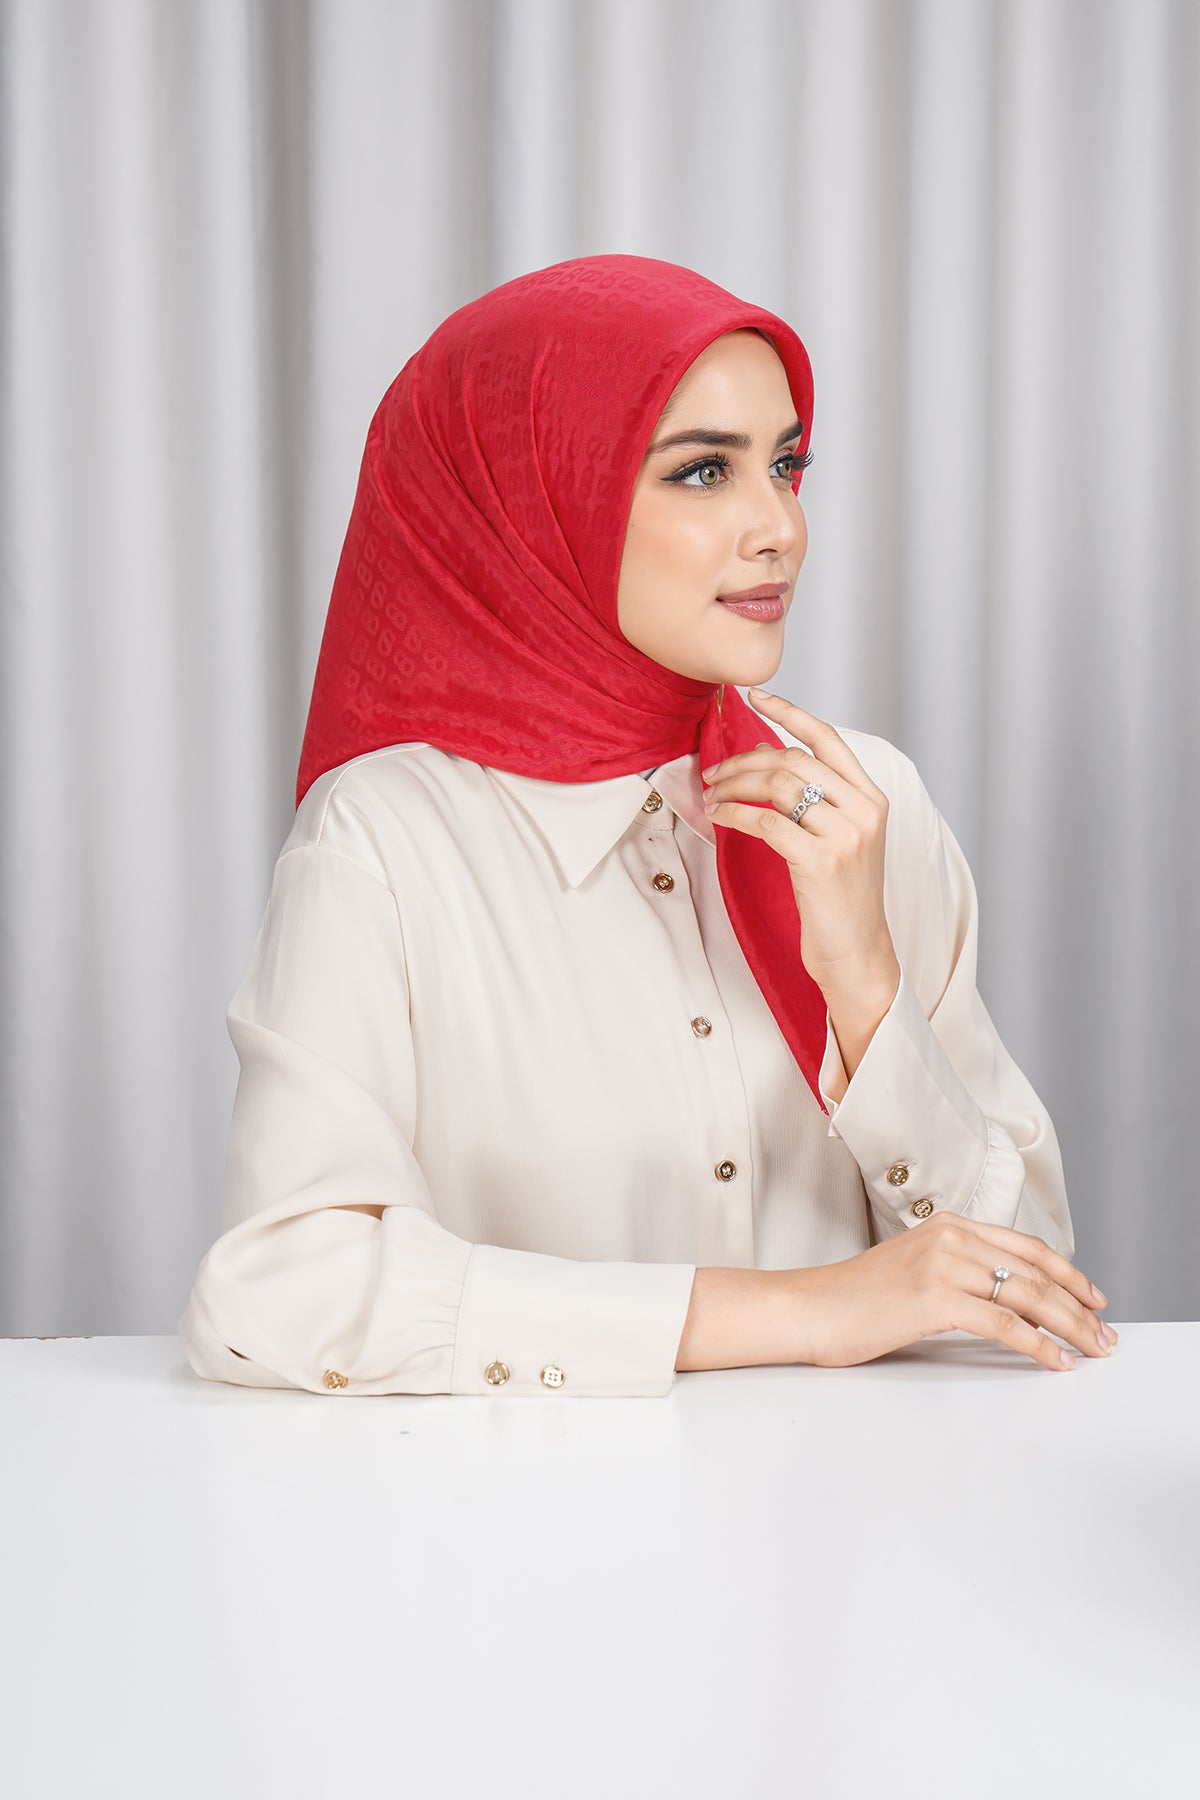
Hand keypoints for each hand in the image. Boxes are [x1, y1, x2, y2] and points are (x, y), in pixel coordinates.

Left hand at [700, 688, 897, 1005]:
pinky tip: (720, 818)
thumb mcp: (836, 839)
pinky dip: (735, 815)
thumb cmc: (840, 897)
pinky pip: (767, 822)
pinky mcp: (821, 861)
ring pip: (778, 786)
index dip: (790, 712)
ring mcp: (845, 835)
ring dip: (735, 787)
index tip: (756, 696)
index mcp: (871, 798)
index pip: (828, 738)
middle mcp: (864, 810)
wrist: (858, 953)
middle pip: (793, 760)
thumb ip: (810, 796)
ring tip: (713, 798)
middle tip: (714, 774)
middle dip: (744, 761)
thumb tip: (763, 752)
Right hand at [780, 1212, 1117, 1371]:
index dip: (1068, 1273)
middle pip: (1034, 1271)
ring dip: (1069, 1327)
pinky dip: (1039, 1345)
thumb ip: (956, 1271)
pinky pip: (1004, 1323)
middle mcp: (950, 1236)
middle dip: (1078, 1307)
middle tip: (1105, 1335)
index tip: (1094, 1300)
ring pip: (1026, 1295)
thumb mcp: (913, 1269)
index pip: (1025, 1247)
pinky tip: (1057, 1361)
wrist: (808, 1308)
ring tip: (1092, 1350)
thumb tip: (1006, 1298)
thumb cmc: (854, 1299)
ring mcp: (942, 1264)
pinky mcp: (934, 1298)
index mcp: (947, 1224)